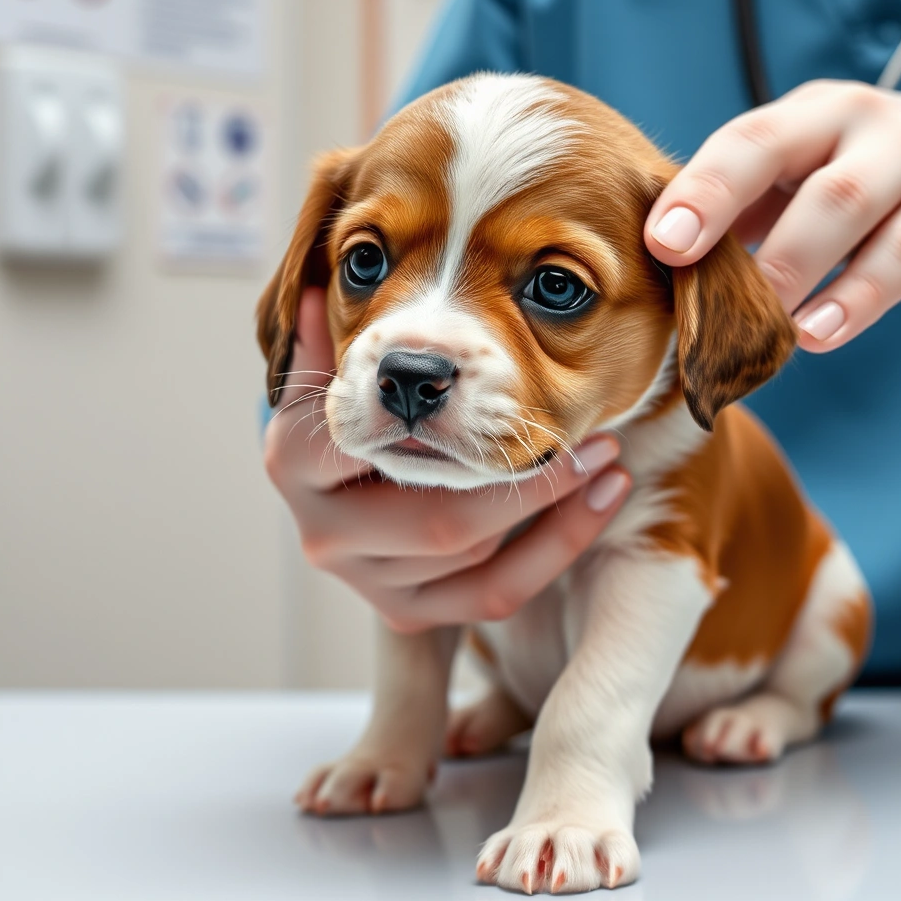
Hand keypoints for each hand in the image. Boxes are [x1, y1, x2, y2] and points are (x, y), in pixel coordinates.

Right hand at [264, 288, 632, 632]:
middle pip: (440, 521)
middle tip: (598, 439)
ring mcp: (366, 581)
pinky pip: (495, 594)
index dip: (444, 425)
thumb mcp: (333, 369)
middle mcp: (323, 534)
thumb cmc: (347, 408)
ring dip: (553, 509)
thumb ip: (331, 337)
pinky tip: (602, 499)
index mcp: (294, 463)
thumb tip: (322, 287)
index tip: (510, 388)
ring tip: (606, 457)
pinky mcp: (406, 613)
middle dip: (529, 482)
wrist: (334, 484)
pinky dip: (557, 550)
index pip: (373, 445)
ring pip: (475, 557)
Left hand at [642, 79, 900, 351]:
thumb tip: (657, 263)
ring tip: (763, 328)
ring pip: (850, 213)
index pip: (748, 141)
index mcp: (809, 113)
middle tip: (703, 300)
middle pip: (802, 177)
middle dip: (753, 240)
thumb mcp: (804, 175)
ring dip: (799, 274)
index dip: (702, 191)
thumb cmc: (863, 177)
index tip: (661, 243)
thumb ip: (744, 209)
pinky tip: (818, 334)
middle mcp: (864, 123)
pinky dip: (857, 300)